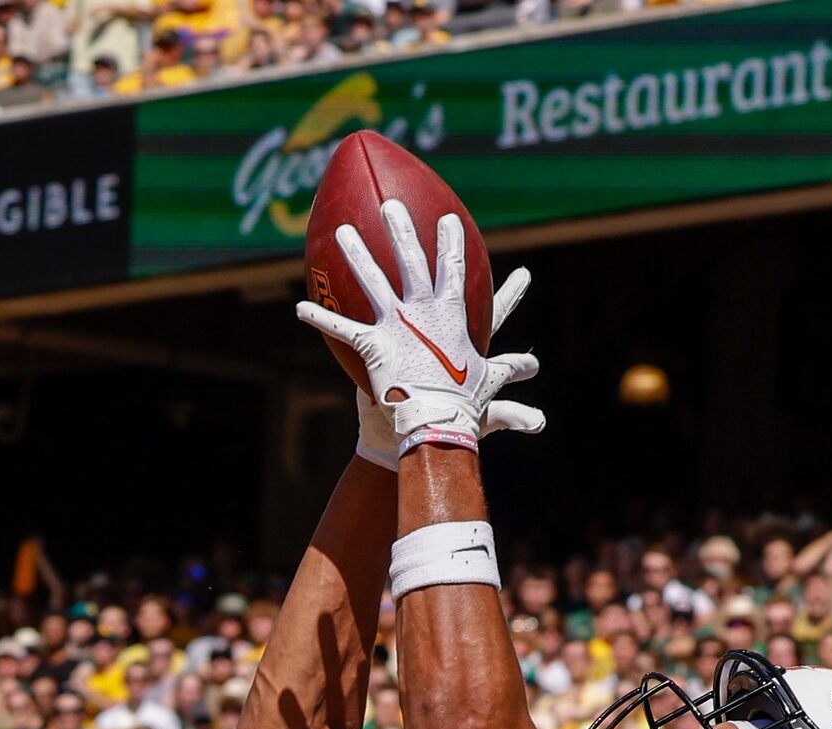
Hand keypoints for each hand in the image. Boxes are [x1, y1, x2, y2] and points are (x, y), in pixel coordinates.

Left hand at [298, 202, 541, 455]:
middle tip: (389, 206)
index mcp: (450, 313)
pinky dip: (319, 318)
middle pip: (409, 260)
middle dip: (399, 229)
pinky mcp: (372, 346)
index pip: (452, 269)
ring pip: (372, 281)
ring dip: (356, 255)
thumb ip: (509, 368)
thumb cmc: (465, 402)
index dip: (450, 243)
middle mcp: (421, 310)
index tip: (447, 220)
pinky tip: (298, 306)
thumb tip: (533, 369)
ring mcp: (395, 325)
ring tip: (342, 231)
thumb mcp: (490, 380)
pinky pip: (341, 328)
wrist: (437, 420)